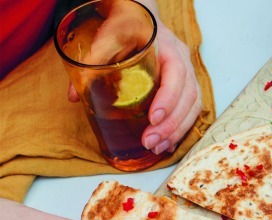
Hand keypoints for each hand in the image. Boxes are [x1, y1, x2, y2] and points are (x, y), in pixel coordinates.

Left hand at [68, 0, 201, 155]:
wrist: (140, 16)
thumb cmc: (127, 24)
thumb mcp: (108, 35)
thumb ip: (92, 62)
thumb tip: (75, 96)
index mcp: (169, 47)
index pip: (177, 74)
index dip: (168, 98)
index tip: (153, 118)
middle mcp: (184, 61)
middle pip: (188, 96)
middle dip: (171, 124)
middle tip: (150, 141)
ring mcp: (187, 75)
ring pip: (193, 107)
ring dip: (177, 131)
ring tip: (158, 147)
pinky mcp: (185, 87)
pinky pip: (190, 111)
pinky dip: (181, 129)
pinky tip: (168, 144)